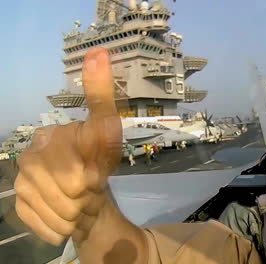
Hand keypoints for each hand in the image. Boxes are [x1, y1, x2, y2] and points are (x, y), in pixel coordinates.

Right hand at [14, 47, 122, 245]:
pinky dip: (62, 225)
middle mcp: (27, 158)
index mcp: (45, 137)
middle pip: (66, 186)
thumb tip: (99, 52)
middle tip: (89, 187)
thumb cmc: (99, 162)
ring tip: (81, 200)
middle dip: (85, 191)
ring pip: (57, 207)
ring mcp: (21, 183)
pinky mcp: (20, 207)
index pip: (69, 160)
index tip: (93, 172)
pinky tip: (67, 216)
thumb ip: (101, 94)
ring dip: (76, 211)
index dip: (89, 171)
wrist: (89, 197)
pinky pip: (44, 222)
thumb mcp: (107, 128)